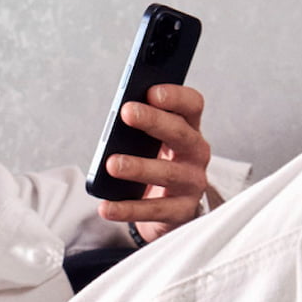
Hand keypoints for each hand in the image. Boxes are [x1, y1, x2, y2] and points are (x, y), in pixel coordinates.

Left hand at [94, 84, 210, 243]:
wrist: (170, 210)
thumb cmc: (156, 165)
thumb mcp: (151, 143)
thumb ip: (140, 128)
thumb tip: (116, 117)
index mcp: (189, 129)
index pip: (192, 105)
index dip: (175, 96)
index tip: (151, 91)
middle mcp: (196, 153)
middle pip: (180, 133)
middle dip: (153, 121)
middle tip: (126, 112)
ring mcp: (192, 183)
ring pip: (167, 173)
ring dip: (139, 167)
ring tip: (112, 164)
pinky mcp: (182, 211)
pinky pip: (154, 210)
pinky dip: (127, 209)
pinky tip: (106, 207)